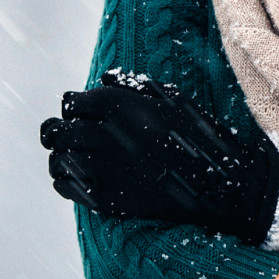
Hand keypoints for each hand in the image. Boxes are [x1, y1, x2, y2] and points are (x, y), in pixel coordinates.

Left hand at [39, 69, 278, 246]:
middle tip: (70, 131)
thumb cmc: (200, 136)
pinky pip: (66, 186)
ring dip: (61, 153)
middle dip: (62, 129)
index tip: (81, 110)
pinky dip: (65, 178)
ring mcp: (104, 169)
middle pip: (60, 130)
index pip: (74, 102)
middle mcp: (107, 136)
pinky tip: (77, 175)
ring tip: (71, 153)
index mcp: (122, 107)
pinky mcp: (106, 199)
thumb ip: (133, 86)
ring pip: (58, 158)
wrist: (220, 185)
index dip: (74, 106)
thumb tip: (100, 79)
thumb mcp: (172, 100)